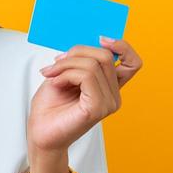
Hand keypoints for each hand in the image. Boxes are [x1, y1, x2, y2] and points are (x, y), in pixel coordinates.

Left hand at [27, 36, 141, 156]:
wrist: (40, 134)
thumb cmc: (50, 107)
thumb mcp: (65, 74)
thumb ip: (80, 60)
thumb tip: (86, 42)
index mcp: (110, 87)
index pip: (132, 62)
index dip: (122, 46)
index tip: (100, 38)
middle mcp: (114, 96)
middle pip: (105, 56)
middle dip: (76, 52)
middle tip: (56, 62)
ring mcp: (109, 103)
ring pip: (93, 65)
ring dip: (66, 65)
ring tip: (51, 74)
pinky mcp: (98, 108)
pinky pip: (86, 77)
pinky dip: (66, 74)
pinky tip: (55, 83)